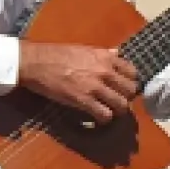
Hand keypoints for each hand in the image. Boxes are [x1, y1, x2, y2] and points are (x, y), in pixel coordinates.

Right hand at [19, 42, 139, 121]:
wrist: (36, 63)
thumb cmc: (56, 54)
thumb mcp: (83, 49)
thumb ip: (103, 53)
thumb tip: (116, 53)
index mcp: (105, 57)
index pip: (132, 72)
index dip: (129, 82)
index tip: (122, 87)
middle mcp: (105, 71)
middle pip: (130, 91)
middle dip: (126, 98)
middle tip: (116, 101)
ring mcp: (95, 87)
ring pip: (121, 105)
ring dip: (117, 111)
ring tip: (109, 111)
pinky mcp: (83, 100)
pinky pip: (105, 114)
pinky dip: (104, 119)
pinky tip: (97, 119)